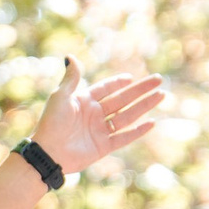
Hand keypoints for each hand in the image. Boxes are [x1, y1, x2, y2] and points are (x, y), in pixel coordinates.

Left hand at [31, 57, 165, 174]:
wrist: (48, 152)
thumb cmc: (51, 123)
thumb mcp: (60, 96)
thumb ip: (71, 78)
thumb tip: (70, 56)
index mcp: (85, 101)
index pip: (106, 89)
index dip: (118, 83)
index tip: (130, 78)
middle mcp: (94, 115)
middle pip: (123, 100)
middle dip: (140, 90)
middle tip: (158, 81)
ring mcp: (100, 131)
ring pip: (127, 116)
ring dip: (144, 106)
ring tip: (161, 96)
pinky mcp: (103, 147)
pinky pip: (124, 137)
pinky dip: (137, 131)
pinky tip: (151, 123)